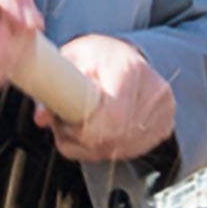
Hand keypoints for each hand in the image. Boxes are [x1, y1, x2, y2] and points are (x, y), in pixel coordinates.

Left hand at [39, 34, 174, 162]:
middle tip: (69, 125)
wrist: (127, 56)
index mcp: (128, 69)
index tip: (66, 124)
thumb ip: (53, 87)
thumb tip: (41, 118)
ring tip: (84, 124)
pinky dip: (109, 147)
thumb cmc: (96, 58)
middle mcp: (153, 90)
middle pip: (114, 138)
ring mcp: (163, 110)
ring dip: (93, 146)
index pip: (111, 119)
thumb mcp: (69, 60)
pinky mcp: (165, 126)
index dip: (83, 130)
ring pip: (120, 149)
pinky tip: (102, 130)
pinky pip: (131, 151)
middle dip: (83, 140)